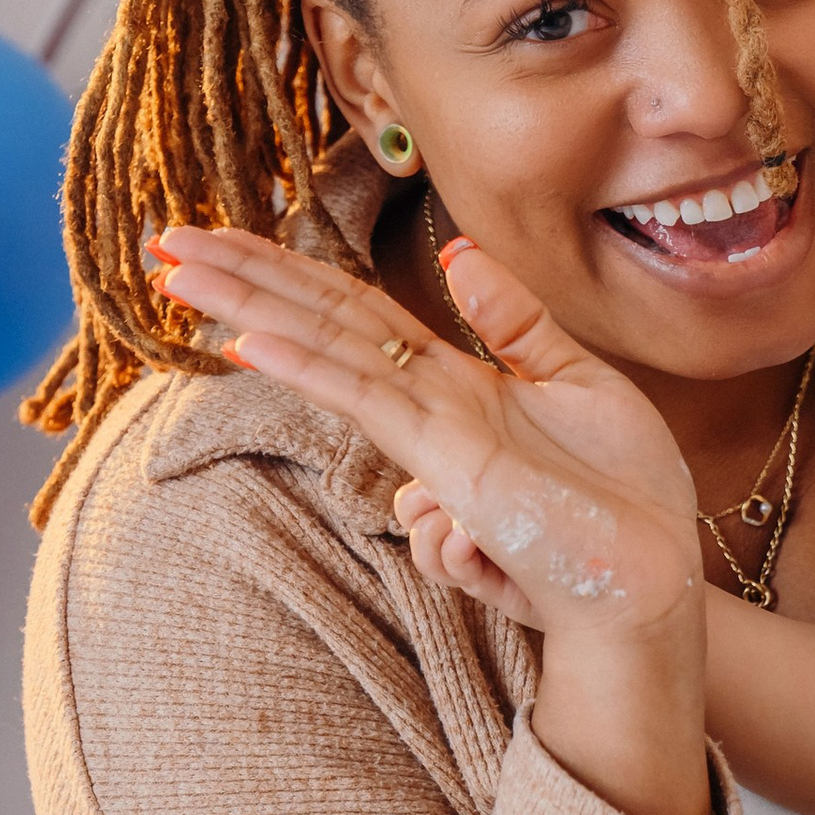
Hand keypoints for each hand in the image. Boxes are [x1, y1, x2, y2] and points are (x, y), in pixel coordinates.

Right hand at [149, 223, 703, 642]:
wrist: (649, 577)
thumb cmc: (621, 497)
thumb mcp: (577, 381)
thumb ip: (514, 321)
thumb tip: (459, 251)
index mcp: (455, 384)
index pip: (354, 312)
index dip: (290, 272)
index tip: (223, 237)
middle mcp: (428, 408)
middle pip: (321, 325)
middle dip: (243, 282)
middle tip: (165, 243)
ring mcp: (431, 437)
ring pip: (326, 354)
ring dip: (250, 308)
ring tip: (177, 269)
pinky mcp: (450, 465)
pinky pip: (366, 404)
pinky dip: (309, 369)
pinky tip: (250, 343)